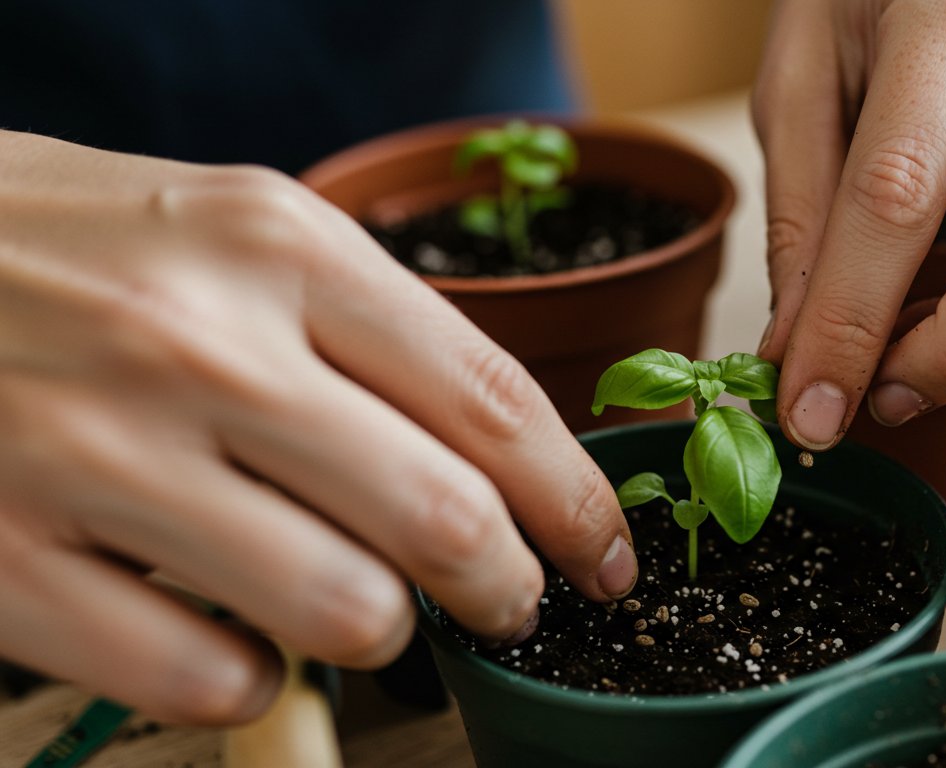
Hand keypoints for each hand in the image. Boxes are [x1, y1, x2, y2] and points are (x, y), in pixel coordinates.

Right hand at [0, 132, 635, 722]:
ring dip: (384, 638)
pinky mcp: (6, 555)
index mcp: (280, 247)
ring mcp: (96, 454)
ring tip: (367, 615)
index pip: (493, 401)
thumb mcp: (237, 232)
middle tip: (512, 607)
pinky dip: (251, 682)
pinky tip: (237, 641)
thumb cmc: (78, 245)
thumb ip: (367, 328)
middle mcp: (201, 346)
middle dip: (511, 590)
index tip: (608, 557)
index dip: (578, 500)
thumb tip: (497, 453)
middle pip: (445, 519)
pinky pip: (204, 676)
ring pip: (344, 611)